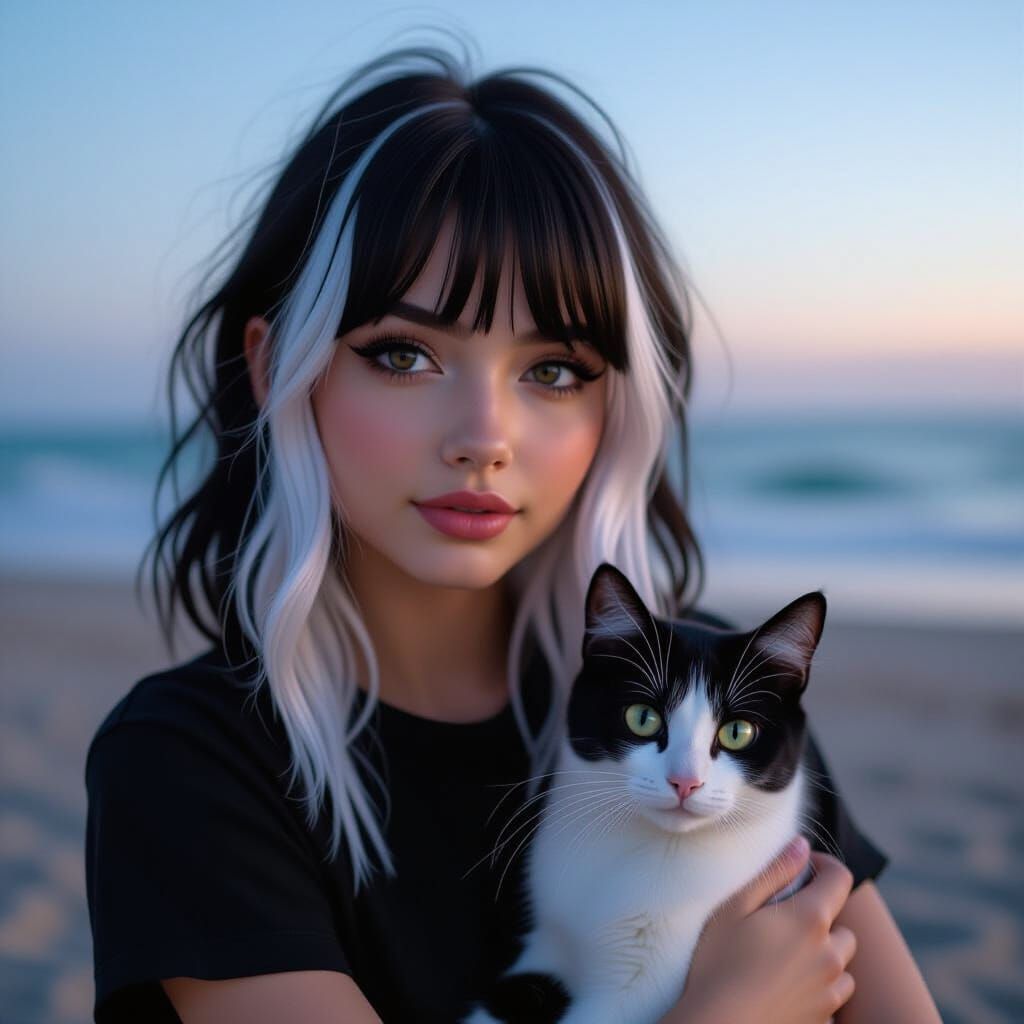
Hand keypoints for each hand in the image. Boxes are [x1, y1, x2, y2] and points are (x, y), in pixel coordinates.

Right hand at [668, 837, 856, 1023]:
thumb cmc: (718, 963)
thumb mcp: (736, 907)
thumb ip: (774, 872)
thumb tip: (802, 846)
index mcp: (809, 920)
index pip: (840, 879)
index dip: (824, 865)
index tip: (802, 867)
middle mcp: (829, 955)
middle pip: (842, 925)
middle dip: (820, 916)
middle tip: (782, 920)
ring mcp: (829, 991)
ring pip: (842, 963)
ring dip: (824, 953)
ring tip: (785, 955)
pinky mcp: (823, 1018)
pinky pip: (834, 994)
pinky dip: (821, 985)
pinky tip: (787, 985)